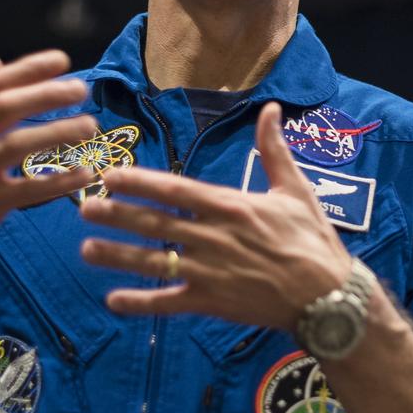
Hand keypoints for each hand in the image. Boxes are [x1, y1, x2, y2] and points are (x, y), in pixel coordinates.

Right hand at [0, 50, 96, 271]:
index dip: (28, 69)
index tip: (62, 60)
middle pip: (5, 107)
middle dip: (46, 94)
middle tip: (81, 89)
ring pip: (17, 145)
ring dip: (57, 132)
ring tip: (90, 126)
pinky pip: (27, 190)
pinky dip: (58, 181)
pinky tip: (85, 173)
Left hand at [79, 102, 351, 329]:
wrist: (328, 296)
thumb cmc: (313, 240)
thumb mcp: (296, 189)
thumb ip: (274, 150)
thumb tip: (270, 110)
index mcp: (231, 206)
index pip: (175, 190)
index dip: (139, 183)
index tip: (111, 176)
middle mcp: (214, 237)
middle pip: (156, 224)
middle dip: (117, 215)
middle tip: (84, 208)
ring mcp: (210, 272)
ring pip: (154, 262)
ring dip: (118, 256)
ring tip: (86, 249)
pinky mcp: (211, 303)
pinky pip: (169, 303)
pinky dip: (141, 303)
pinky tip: (113, 301)